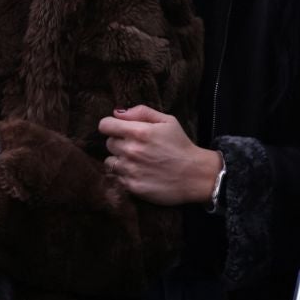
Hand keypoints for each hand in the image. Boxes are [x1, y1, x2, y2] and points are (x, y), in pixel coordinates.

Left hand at [99, 107, 222, 205]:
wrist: (195, 175)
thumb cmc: (181, 146)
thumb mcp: (167, 121)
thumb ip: (141, 112)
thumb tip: (117, 112)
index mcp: (138, 131)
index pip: (105, 125)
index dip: (111, 125)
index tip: (119, 129)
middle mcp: (131, 150)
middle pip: (108, 143)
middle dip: (119, 143)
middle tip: (136, 147)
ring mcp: (130, 170)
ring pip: (110, 161)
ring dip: (120, 160)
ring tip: (137, 162)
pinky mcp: (131, 186)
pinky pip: (117, 177)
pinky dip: (125, 175)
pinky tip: (140, 173)